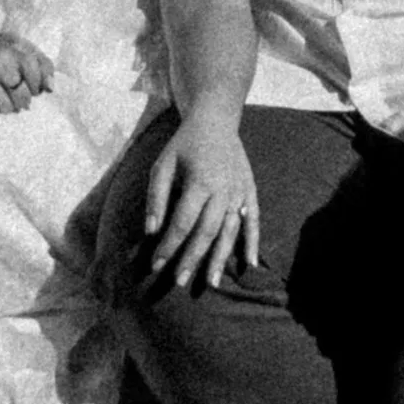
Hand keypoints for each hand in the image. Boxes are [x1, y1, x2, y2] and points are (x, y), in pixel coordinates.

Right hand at [0, 30, 53, 115]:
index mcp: (13, 43)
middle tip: (17, 98)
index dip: (38, 84)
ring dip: (9, 107)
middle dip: (24, 101)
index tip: (35, 89)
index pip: (36, 68)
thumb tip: (51, 89)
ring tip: (3, 98)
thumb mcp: (17, 48)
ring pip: (9, 106)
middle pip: (24, 94)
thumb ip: (41, 63)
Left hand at [140, 110, 261, 293]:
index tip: (155, 266)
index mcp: (200, 181)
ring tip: (211, 283)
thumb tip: (150, 231)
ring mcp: (240, 191)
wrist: (216, 120)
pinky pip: (253, 220)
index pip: (182, 222)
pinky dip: (253, 243)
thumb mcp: (163, 164)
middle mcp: (224, 189)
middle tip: (180, 282)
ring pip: (231, 231)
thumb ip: (156, 197)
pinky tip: (250, 264)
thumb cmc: (184, 145)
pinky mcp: (250, 191)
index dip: (168, 246)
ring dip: (221, 258)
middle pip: (207, 232)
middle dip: (193, 259)